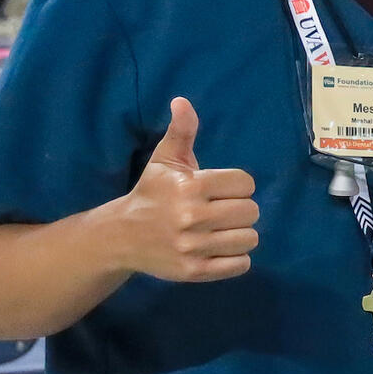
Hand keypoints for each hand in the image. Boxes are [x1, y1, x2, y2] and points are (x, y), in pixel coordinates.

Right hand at [113, 99, 259, 282]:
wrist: (121, 236)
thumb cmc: (152, 194)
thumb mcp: (164, 160)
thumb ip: (181, 130)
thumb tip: (182, 101)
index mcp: (190, 186)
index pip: (245, 183)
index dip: (237, 185)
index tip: (220, 189)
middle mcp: (192, 217)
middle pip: (251, 212)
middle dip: (240, 209)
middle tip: (221, 210)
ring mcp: (193, 247)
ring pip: (250, 239)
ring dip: (240, 234)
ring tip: (220, 230)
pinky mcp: (194, 271)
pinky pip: (241, 264)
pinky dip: (236, 258)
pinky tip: (218, 248)